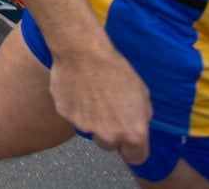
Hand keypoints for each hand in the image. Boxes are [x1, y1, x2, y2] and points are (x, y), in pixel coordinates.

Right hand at [49, 47, 151, 164]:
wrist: (83, 52)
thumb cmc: (116, 69)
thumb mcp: (142, 92)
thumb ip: (142, 116)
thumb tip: (137, 122)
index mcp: (132, 132)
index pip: (137, 157)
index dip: (134, 148)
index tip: (129, 139)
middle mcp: (109, 135)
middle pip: (109, 146)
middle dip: (110, 133)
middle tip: (108, 110)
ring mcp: (85, 127)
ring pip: (90, 130)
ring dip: (92, 118)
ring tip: (91, 93)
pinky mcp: (66, 116)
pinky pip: (73, 116)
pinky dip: (76, 107)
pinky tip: (78, 88)